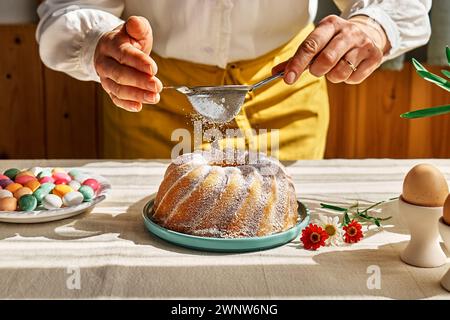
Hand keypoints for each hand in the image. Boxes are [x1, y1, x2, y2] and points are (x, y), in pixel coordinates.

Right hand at [94, 16, 161, 111]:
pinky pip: (115, 99)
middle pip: (120, 74)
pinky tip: (139, 106)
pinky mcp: (109, 89)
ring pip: (118, 89)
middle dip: (140, 82)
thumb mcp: (135, 31)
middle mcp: (104, 62)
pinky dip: (127, 104)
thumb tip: (135, 23)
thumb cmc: (128, 41)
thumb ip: (138, 27)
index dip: (139, 63)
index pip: (124, 54)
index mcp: (110, 44)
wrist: (113, 51)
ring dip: (137, 95)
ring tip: (154, 97)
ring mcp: (105, 77)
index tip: (153, 70)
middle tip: (157, 86)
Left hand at [273, 15, 389, 84]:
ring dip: (333, 76)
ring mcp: (363, 43)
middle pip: (326, 59)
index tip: (288, 79)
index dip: (297, 64)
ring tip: (336, 67)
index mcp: (329, 25)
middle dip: (318, 71)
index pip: (310, 45)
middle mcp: (348, 31)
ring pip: (340, 72)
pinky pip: (353, 78)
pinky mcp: (374, 56)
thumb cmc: (334, 42)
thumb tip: (275, 72)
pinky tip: (349, 68)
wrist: (367, 34)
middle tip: (319, 70)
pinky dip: (347, 79)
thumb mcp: (317, 43)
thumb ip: (296, 58)